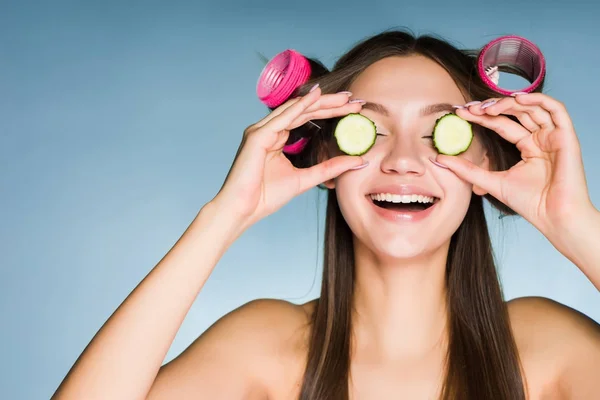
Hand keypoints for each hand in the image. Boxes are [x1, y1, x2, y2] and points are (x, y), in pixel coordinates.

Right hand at [212, 86, 365, 227]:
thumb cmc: (265, 196)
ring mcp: (261, 130)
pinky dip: (300, 106)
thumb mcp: (305, 179)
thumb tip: (359, 161)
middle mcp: (268, 129)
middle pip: (303, 110)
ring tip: (345, 97)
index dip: (330, 111)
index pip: (306, 117)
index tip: (353, 109)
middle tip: (355, 99)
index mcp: (276, 137)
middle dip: (330, 103)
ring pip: (296, 109)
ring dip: (322, 102)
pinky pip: (283, 118)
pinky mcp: (257, 136)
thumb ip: (330, 168)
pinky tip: (317, 97)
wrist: (243, 210)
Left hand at [436, 93, 593, 235]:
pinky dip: (537, 99)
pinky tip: (516, 99)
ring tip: (487, 108)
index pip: (501, 124)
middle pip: (515, 113)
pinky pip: (555, 109)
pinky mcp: (566, 136)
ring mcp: (554, 136)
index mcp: (527, 147)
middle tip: (469, 109)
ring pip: (532, 107)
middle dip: (491, 107)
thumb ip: (467, 169)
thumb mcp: (491, 182)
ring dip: (508, 103)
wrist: (553, 217)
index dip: (481, 117)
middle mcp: (541, 138)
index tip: (460, 113)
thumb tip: (438, 158)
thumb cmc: (530, 203)